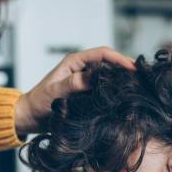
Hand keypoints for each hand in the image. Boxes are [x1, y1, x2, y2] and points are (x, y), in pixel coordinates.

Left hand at [14, 46, 134, 134]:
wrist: (30, 117)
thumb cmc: (38, 103)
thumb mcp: (54, 92)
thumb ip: (72, 84)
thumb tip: (93, 79)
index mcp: (74, 62)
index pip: (102, 54)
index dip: (119, 59)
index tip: (133, 68)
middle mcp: (81, 69)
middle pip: (109, 62)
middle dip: (125, 67)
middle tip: (141, 77)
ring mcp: (84, 81)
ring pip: (108, 75)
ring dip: (121, 79)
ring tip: (137, 86)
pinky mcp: (85, 92)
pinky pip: (103, 88)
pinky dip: (114, 90)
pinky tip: (123, 97)